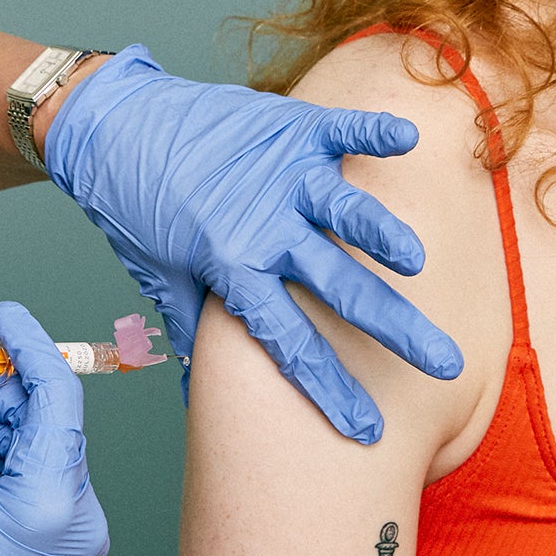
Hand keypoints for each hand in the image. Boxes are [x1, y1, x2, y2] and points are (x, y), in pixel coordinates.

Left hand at [43, 45, 462, 443]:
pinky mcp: (287, 128)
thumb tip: (195, 397)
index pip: (290, 343)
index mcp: (234, 270)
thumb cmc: (136, 204)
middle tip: (443, 362)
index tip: (368, 431)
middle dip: (393, 329)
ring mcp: (279, 175)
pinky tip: (408, 137)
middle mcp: (264, 227)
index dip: (329, 389)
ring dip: (381, 236)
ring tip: (416, 261)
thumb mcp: (160, 274)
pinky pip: (339, 130)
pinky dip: (372, 132)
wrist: (112, 125)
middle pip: (337, 287)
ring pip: (343, 211)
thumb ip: (191, 328)